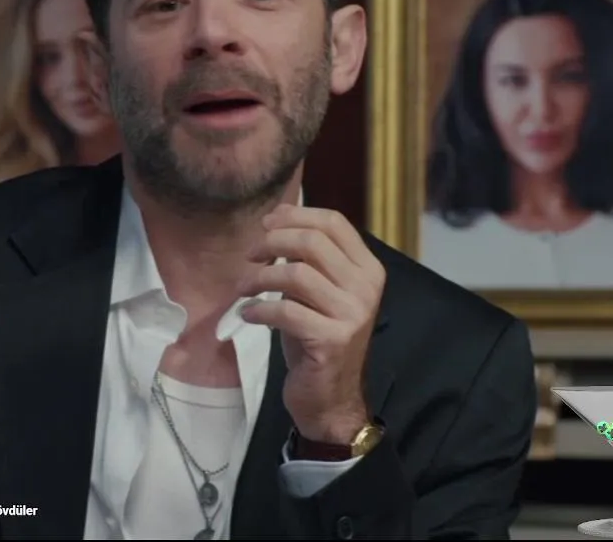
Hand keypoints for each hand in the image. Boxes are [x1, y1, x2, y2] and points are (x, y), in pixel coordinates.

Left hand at [238, 204, 385, 444]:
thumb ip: (308, 258)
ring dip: (260, 278)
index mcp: (368, 269)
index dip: (295, 215)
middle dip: (272, 243)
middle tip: (250, 256)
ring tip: (244, 289)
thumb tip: (276, 217)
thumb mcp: (320, 292)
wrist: (332, 398)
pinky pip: (286, 311)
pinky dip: (259, 310)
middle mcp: (366, 288)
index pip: (333, 223)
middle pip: (312, 242)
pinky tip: (249, 315)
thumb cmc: (318, 339)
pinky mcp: (332, 340)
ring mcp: (352, 315)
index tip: (266, 223)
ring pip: (296, 274)